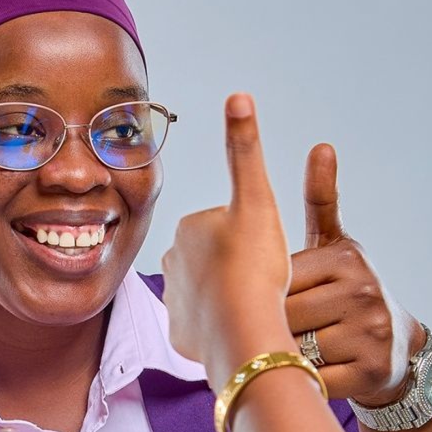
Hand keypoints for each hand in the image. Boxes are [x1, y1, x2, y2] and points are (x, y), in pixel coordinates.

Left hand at [163, 93, 293, 389]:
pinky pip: (204, 328)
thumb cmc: (254, 267)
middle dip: (236, 270)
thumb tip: (238, 95)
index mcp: (187, 227)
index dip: (252, 240)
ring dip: (227, 300)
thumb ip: (245, 149)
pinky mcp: (180, 336)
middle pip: (216, 261)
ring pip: (209, 295)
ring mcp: (173, 302)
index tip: (261, 255)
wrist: (243, 334)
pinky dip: (219, 328)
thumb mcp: (257, 200)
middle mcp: (169, 262)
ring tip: (249, 308)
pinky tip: (236, 328)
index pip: (227, 228)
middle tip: (257, 283)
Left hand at [286, 144, 423, 406]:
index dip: (269, 296)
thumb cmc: (348, 293)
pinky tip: (306, 375)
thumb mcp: (337, 247)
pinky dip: (302, 382)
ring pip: (297, 348)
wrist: (396, 351)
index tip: (273, 303)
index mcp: (346, 258)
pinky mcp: (371, 371)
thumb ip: (322, 201)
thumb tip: (322, 146)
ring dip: (285, 356)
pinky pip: (312, 379)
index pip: (281, 278)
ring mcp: (371, 332)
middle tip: (277, 333)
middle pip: (285, 314)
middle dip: (273, 328)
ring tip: (293, 353)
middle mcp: (364, 291)